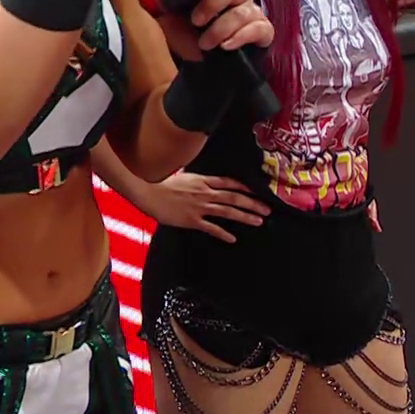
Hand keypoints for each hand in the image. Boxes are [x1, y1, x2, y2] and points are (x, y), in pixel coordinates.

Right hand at [123, 172, 270, 243]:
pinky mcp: (192, 220)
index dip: (245, 187)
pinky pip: (211, 227)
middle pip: (234, 197)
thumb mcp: (181, 175)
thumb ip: (193, 177)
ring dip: (245, 216)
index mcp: (202, 180)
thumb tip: (199, 175)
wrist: (147, 192)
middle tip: (267, 208)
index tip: (257, 191)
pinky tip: (232, 238)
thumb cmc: (159, 183)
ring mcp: (199, 207)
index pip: (229, 182)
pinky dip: (223, 233)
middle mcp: (204, 193)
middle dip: (253, 203)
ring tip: (258, 221)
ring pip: (227, 211)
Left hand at [157, 0, 273, 62]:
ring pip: (244, 12)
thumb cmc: (191, 39)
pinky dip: (241, 37)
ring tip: (206, 44)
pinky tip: (227, 46)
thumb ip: (160, 7)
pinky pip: (260, 29)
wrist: (206, 68)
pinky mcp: (263, 31)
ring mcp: (252, 13)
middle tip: (196, 23)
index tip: (191, 12)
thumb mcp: (171, 23)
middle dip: (213, 5)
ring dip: (223, 28)